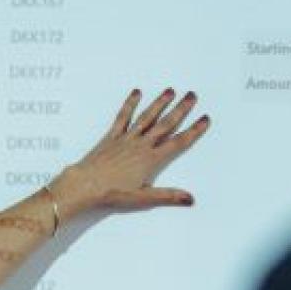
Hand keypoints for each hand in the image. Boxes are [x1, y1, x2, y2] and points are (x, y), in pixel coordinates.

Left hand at [49, 87, 211, 215]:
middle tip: (192, 95)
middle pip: (165, 124)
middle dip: (181, 109)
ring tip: (170, 90)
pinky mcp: (112, 136)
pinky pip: (123, 117)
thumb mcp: (143, 198)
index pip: (178, 142)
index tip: (204, 119)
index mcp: (151, 160)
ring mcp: (127, 138)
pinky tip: (137, 93)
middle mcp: (141, 145)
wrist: (86, 184)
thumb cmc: (112, 193)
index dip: (193, 130)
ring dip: (160, 103)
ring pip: (147, 117)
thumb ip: (168, 196)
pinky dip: (130, 104)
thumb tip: (190, 198)